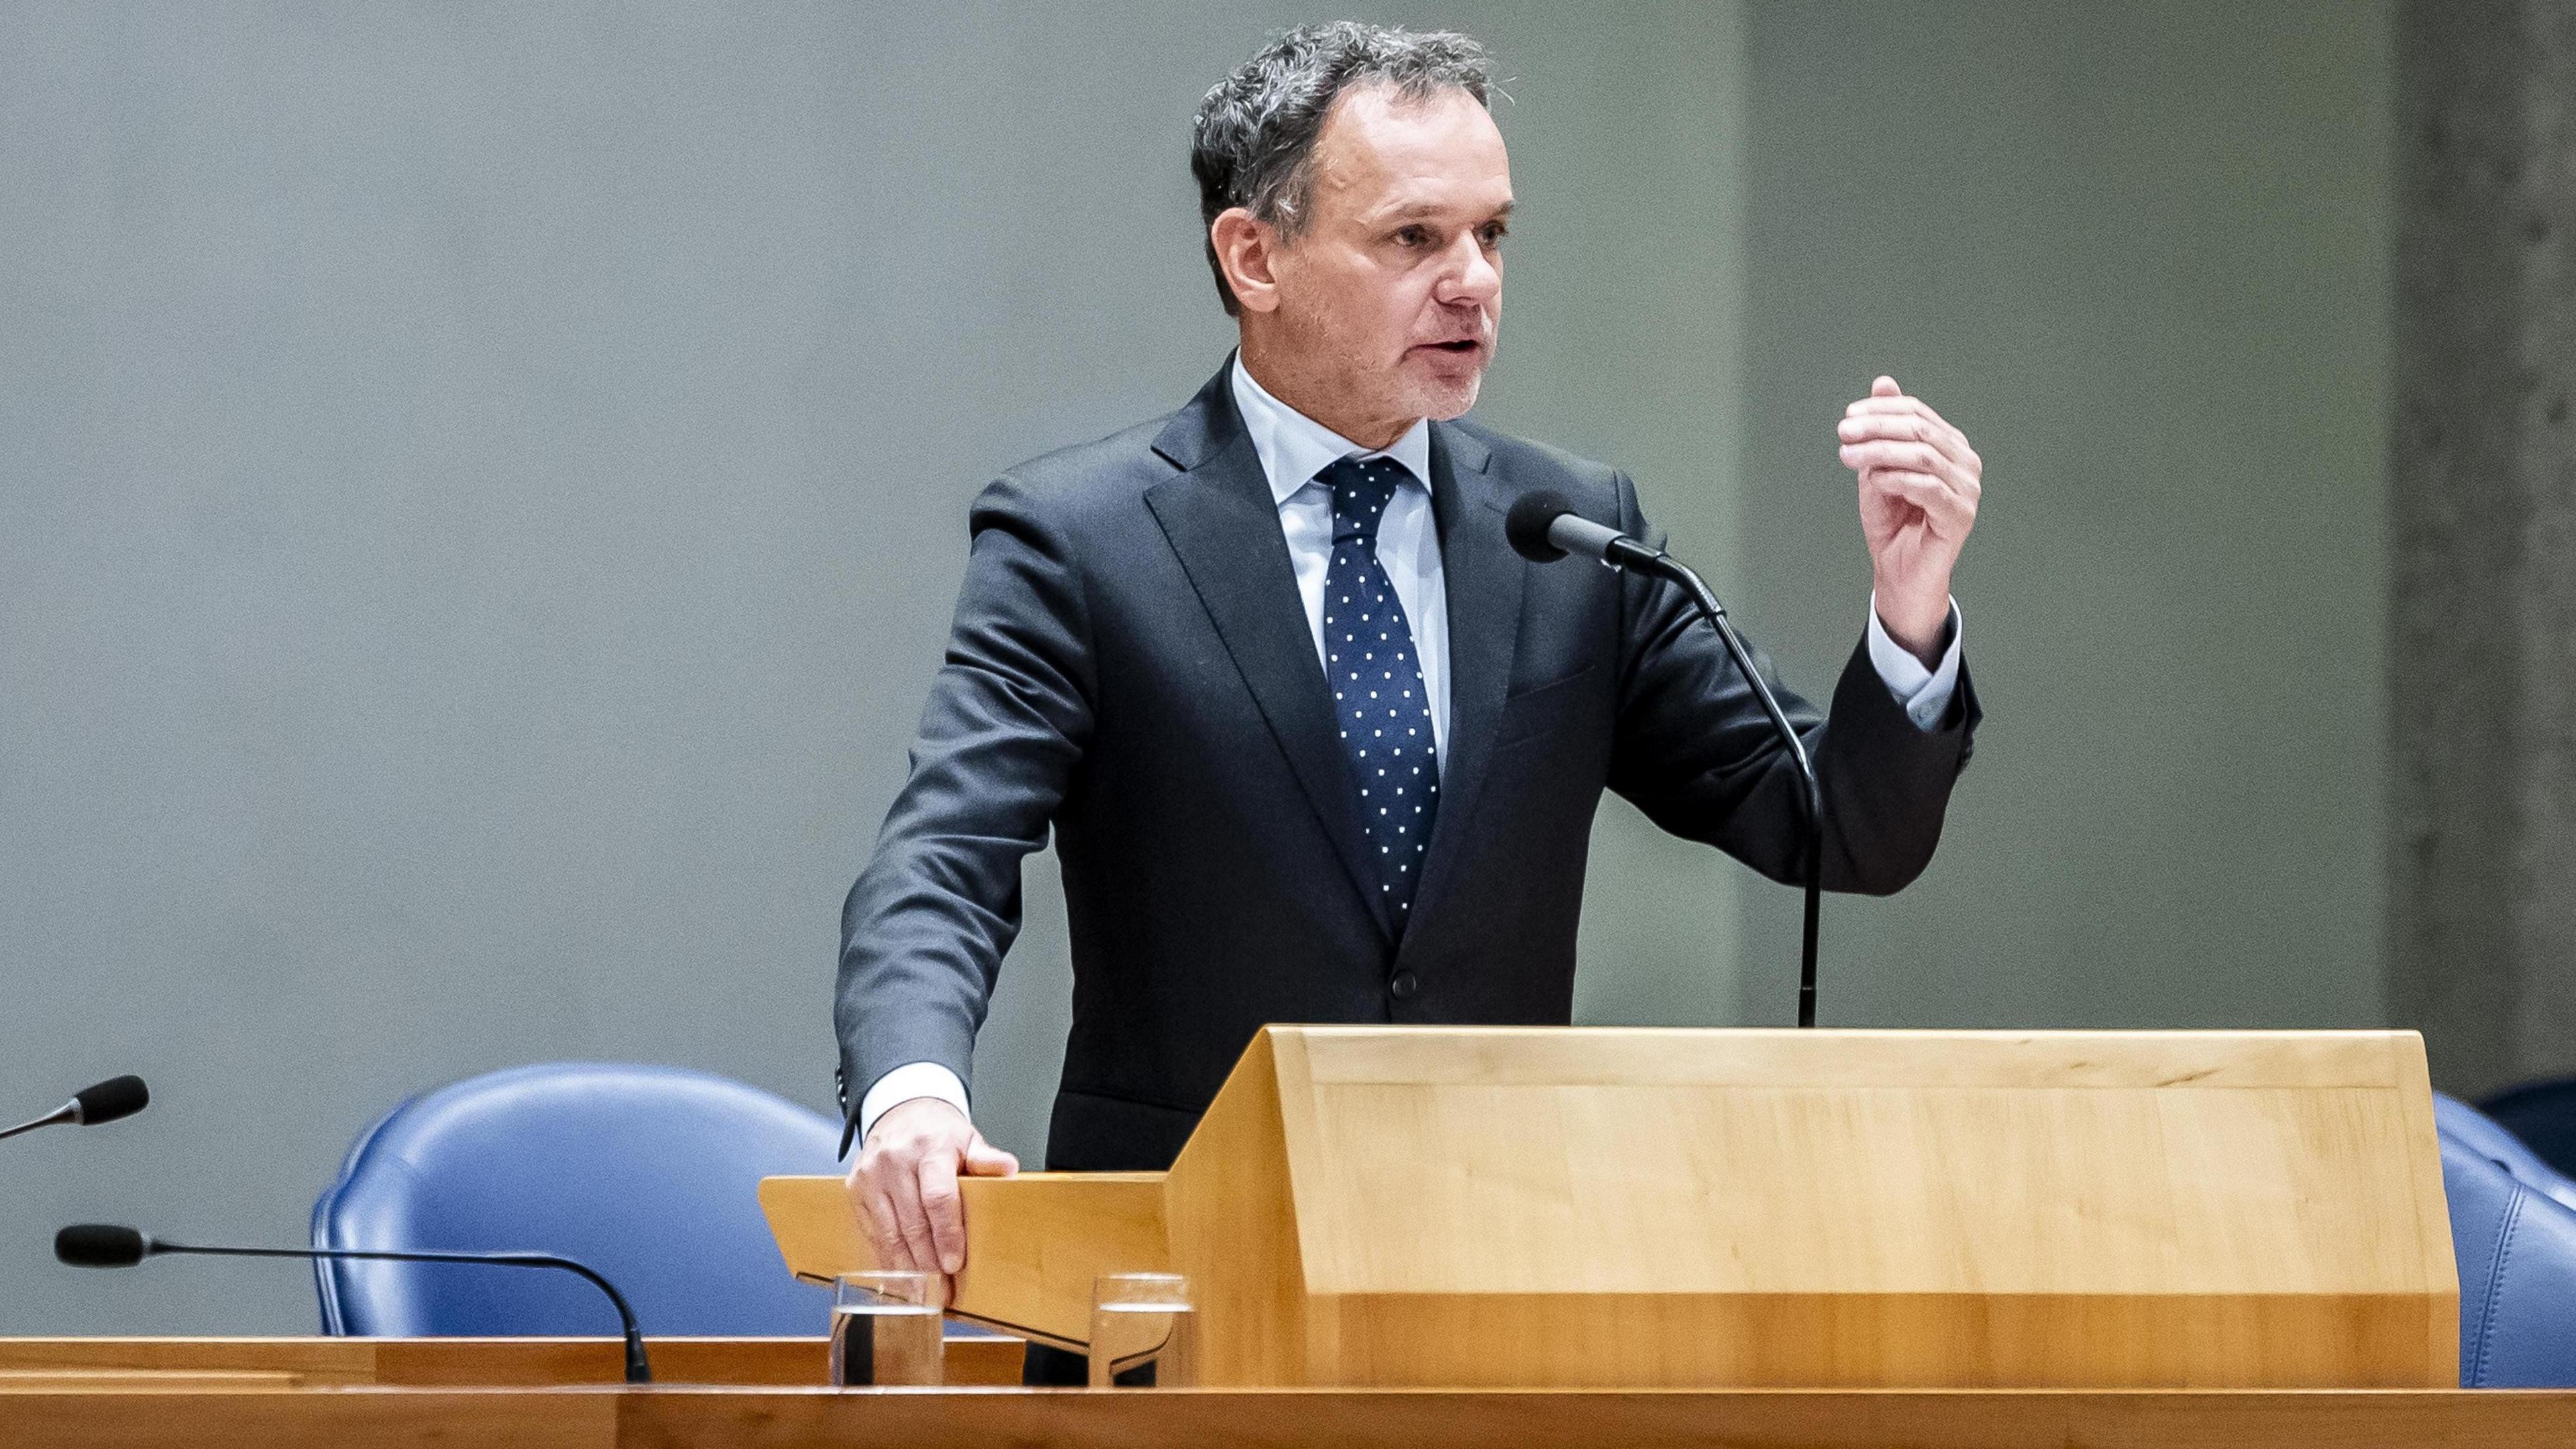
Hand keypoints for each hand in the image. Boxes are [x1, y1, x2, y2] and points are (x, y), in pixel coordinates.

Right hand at [846, 1096, 1017, 1275]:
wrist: (900, 1113)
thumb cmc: (938, 1133)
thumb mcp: (967, 1139)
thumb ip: (986, 1158)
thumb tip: (1008, 1169)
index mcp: (929, 1148)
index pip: (938, 1197)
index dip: (947, 1234)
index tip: (954, 1263)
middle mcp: (895, 1161)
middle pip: (912, 1223)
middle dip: (929, 1262)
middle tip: (944, 1290)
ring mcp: (871, 1177)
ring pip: (889, 1233)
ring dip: (907, 1268)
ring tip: (925, 1292)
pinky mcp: (855, 1190)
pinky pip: (872, 1232)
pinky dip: (888, 1258)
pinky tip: (902, 1277)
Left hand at [1838, 376, 1980, 662]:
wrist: (1899, 572)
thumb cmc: (1893, 522)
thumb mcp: (1879, 467)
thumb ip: (1883, 429)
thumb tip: (1883, 381)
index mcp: (1950, 446)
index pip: (1918, 414)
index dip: (1882, 410)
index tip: (1848, 418)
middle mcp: (1965, 463)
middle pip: (1920, 430)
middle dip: (1877, 427)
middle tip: (1844, 432)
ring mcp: (1967, 490)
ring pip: (1922, 456)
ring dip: (1880, 452)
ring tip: (1849, 455)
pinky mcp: (1960, 516)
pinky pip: (1928, 488)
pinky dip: (1897, 479)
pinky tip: (1874, 480)